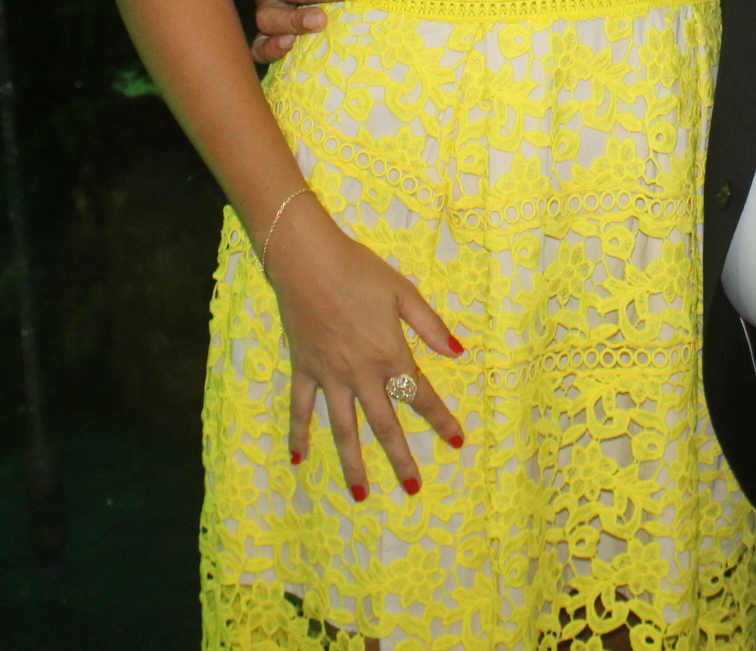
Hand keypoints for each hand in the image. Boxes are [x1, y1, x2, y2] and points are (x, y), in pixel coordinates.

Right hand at [269, 199, 467, 499]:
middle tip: (412, 489)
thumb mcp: (403, 292)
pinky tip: (297, 459)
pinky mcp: (304, 370)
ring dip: (352, 463)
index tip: (457, 441)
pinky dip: (298, 434)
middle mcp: (361, 374)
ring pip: (344, 428)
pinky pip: (301, 408)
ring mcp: (330, 376)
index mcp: (390, 355)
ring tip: (361, 495)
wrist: (307, 261)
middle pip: (384, 425)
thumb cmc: (359, 271)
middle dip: (400, 459)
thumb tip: (458, 351)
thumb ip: (430, 325)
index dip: (441, 420)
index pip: (421, 396)